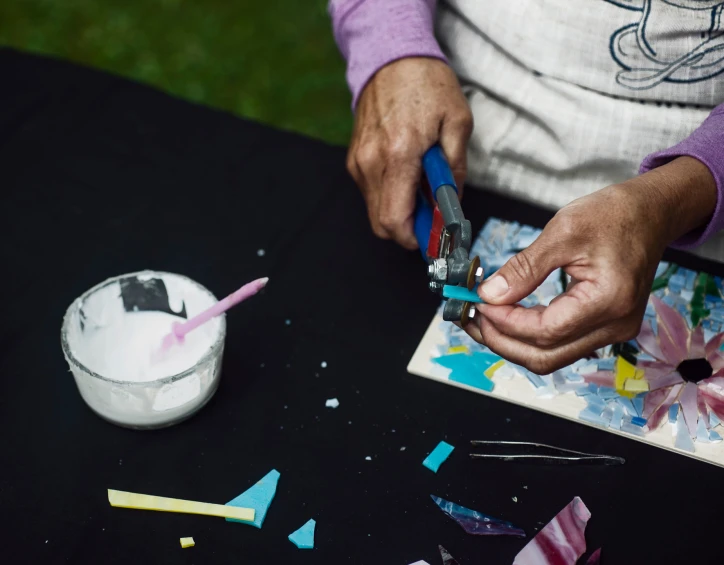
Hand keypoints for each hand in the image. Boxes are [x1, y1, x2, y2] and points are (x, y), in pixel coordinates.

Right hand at [347, 58, 472, 248]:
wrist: (391, 57)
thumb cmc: (427, 85)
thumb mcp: (457, 123)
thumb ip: (455, 170)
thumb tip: (453, 205)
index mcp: (399, 154)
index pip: (395, 220)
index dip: (416, 239)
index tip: (436, 239)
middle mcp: (371, 162)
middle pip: (382, 225)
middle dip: (409, 230)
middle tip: (433, 216)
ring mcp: (358, 162)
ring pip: (375, 212)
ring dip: (400, 212)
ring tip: (423, 188)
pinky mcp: (353, 160)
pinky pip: (371, 194)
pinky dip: (390, 197)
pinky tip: (407, 177)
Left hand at [464, 157, 717, 373]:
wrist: (649, 213)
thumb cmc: (614, 215)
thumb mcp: (562, 231)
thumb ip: (524, 268)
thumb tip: (491, 295)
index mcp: (608, 301)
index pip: (544, 331)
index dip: (505, 322)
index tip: (478, 303)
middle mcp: (614, 326)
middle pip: (545, 357)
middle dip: (502, 342)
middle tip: (472, 318)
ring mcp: (612, 331)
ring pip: (551, 356)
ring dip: (512, 342)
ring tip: (482, 319)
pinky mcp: (604, 327)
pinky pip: (560, 344)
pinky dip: (530, 336)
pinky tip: (507, 318)